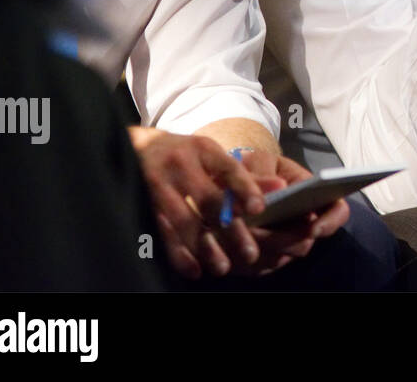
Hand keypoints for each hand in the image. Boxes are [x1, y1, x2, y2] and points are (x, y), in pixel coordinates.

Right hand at [129, 126, 265, 279]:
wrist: (135, 147)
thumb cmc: (186, 155)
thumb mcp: (212, 156)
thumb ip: (245, 175)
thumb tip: (281, 188)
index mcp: (203, 149)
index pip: (228, 169)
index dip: (245, 188)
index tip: (261, 209)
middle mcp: (180, 165)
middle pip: (208, 200)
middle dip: (231, 229)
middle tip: (250, 253)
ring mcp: (158, 184)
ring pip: (184, 220)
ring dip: (205, 246)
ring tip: (224, 267)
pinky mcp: (143, 203)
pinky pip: (161, 232)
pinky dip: (178, 253)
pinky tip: (194, 269)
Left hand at [220, 150, 349, 276]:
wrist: (229, 183)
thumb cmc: (253, 168)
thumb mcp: (257, 163)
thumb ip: (262, 176)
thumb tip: (280, 187)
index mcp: (313, 194)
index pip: (337, 210)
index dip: (330, 222)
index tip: (312, 229)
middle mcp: (304, 223)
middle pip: (304, 243)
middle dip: (282, 240)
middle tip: (255, 231)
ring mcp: (285, 243)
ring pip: (280, 258)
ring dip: (258, 249)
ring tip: (237, 234)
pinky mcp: (264, 259)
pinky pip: (258, 268)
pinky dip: (243, 259)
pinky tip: (228, 245)